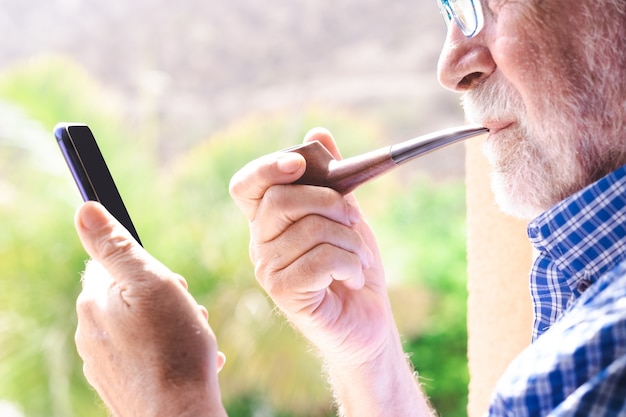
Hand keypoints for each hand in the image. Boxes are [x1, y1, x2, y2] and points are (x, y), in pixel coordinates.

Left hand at [74, 202, 226, 416]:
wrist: (178, 415)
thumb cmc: (173, 348)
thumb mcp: (150, 282)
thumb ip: (117, 247)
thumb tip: (84, 210)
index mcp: (94, 302)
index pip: (114, 265)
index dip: (149, 271)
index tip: (170, 286)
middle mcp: (90, 332)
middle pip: (129, 295)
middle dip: (163, 298)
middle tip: (187, 312)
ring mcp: (103, 362)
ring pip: (140, 325)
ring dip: (169, 324)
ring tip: (192, 337)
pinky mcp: (119, 384)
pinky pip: (145, 354)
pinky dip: (166, 351)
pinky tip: (187, 359)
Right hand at [229, 128, 394, 365]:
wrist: (367, 319)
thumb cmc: (353, 265)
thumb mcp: (347, 215)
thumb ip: (332, 179)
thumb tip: (317, 133)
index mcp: (270, 220)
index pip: (246, 186)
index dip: (266, 167)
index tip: (300, 163)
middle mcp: (260, 242)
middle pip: (281, 200)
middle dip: (330, 202)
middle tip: (354, 220)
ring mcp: (268, 269)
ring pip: (310, 229)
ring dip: (350, 241)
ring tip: (359, 259)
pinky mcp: (284, 293)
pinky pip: (321, 260)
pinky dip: (350, 264)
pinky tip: (352, 279)